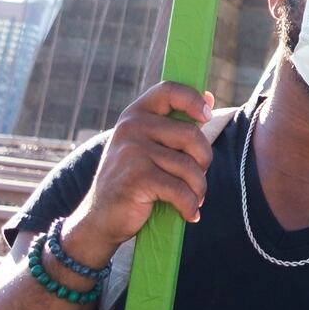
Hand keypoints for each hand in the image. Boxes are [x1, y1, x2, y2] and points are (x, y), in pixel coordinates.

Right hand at [60, 81, 214, 263]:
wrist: (99, 219)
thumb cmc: (133, 180)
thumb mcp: (147, 146)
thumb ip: (173, 125)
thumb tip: (209, 97)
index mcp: (136, 114)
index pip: (169, 90)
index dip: (193, 99)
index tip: (206, 116)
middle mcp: (132, 127)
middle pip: (191, 135)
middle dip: (203, 161)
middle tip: (197, 179)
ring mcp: (132, 151)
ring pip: (189, 166)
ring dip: (198, 189)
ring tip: (192, 200)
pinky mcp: (137, 177)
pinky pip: (180, 190)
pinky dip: (190, 205)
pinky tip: (189, 213)